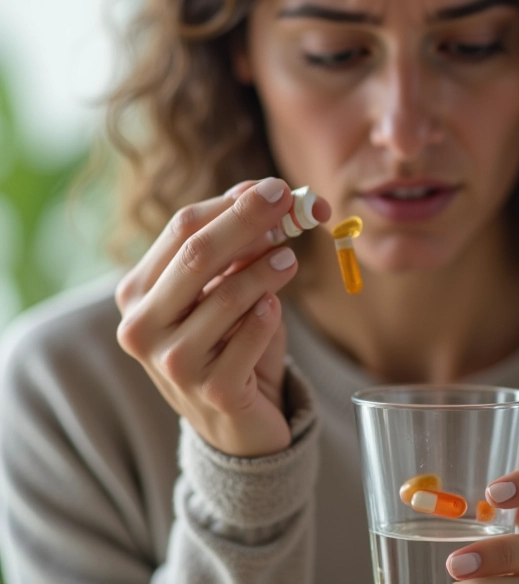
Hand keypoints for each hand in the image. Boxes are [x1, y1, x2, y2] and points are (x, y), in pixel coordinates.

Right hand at [115, 177, 330, 457]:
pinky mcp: (213, 392)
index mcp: (139, 291)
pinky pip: (250, 336)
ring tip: (290, 258)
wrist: (238, 420)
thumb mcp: (227, 287)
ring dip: (266, 270)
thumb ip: (238, 242)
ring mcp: (173, 363)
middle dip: (248, 220)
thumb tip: (262, 191)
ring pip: (227, 296)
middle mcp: (143, 326)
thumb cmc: (232, 341)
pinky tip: (274, 307)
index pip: (181, 228)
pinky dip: (268, 315)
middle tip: (289, 200)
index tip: (274, 188)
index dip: (232, 203)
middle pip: (198, 254)